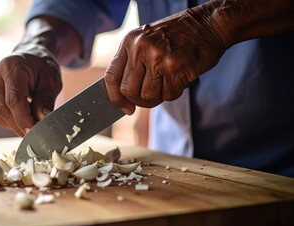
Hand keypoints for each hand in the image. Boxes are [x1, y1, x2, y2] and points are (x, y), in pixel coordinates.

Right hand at [0, 44, 61, 136]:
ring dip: (13, 124)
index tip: (35, 132)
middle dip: (20, 125)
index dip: (23, 119)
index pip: (14, 99)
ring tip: (29, 124)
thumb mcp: (51, 81)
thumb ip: (46, 100)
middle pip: (3, 108)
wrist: (31, 56)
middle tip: (36, 133)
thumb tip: (42, 119)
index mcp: (13, 66)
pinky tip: (19, 118)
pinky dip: (6, 120)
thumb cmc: (43, 68)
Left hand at [104, 3, 227, 114]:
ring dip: (159, 96)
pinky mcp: (175, 68)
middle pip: (128, 91)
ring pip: (147, 96)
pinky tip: (180, 78)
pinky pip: (168, 95)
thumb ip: (133, 64)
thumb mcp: (147, 41)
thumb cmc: (177, 37)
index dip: (115, 97)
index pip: (111, 77)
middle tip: (151, 98)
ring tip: (168, 82)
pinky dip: (174, 92)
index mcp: (130, 42)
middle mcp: (140, 48)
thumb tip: (123, 98)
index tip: (124, 107)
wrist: (208, 24)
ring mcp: (157, 58)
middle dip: (139, 101)